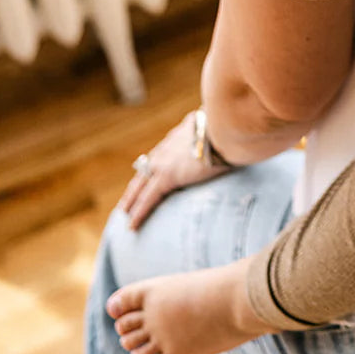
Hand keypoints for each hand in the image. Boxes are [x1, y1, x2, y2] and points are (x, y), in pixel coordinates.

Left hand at [119, 112, 230, 229]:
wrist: (226, 128)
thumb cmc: (230, 127)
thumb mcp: (220, 129)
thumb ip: (217, 135)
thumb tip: (229, 139)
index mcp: (180, 135)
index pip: (161, 152)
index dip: (153, 164)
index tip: (148, 172)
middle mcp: (168, 146)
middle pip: (145, 168)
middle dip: (136, 184)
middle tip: (128, 198)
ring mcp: (165, 161)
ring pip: (140, 185)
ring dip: (131, 200)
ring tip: (124, 213)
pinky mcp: (167, 176)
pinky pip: (147, 198)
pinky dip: (138, 212)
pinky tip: (132, 226)